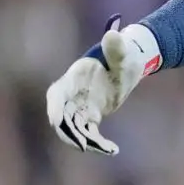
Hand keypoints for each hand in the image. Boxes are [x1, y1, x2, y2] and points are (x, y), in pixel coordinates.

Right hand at [45, 15, 162, 154]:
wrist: (130, 64)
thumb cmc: (125, 55)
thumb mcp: (123, 53)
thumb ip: (116, 47)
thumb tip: (112, 34)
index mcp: (75, 77)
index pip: (57, 94)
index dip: (54, 108)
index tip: (55, 122)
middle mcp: (73, 93)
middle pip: (62, 117)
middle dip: (68, 132)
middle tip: (83, 146)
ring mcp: (80, 105)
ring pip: (75, 128)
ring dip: (85, 141)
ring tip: (107, 149)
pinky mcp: (91, 115)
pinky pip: (90, 132)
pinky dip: (98, 142)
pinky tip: (113, 150)